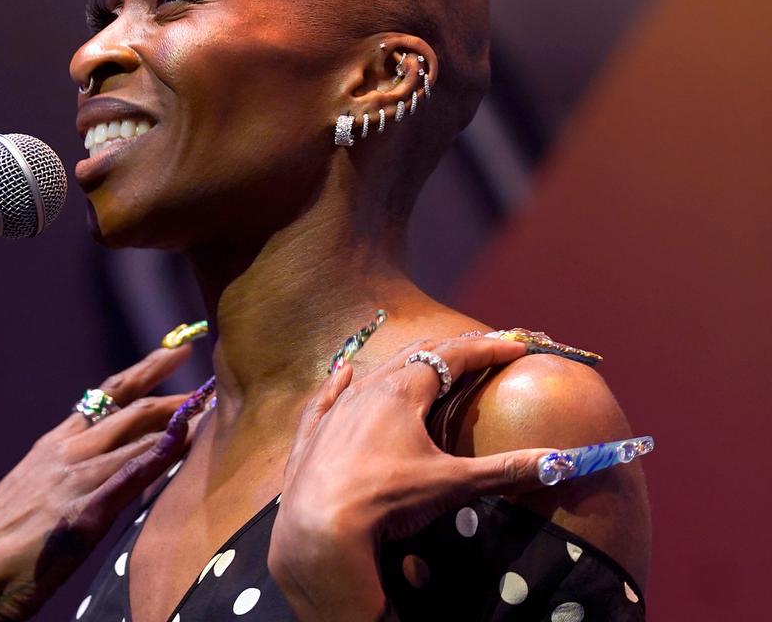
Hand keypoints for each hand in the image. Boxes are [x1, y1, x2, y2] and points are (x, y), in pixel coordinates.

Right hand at [0, 346, 195, 621]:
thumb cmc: (3, 538)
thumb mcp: (38, 489)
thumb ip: (76, 471)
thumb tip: (115, 464)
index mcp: (55, 444)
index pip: (107, 395)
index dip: (145, 369)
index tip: (176, 351)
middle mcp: (67, 451)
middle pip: (130, 408)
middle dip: (173, 393)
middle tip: (208, 382)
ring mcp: (77, 478)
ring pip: (137, 436)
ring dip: (178, 422)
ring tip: (211, 410)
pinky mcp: (84, 512)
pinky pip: (131, 475)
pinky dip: (161, 456)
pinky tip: (185, 442)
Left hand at [269, 336, 556, 621]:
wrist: (319, 528)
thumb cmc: (387, 499)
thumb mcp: (452, 484)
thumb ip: (506, 469)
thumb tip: (563, 460)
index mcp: (403, 392)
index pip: (453, 357)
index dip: (487, 350)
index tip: (515, 348)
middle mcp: (367, 389)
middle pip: (414, 356)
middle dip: (450, 351)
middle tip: (479, 352)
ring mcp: (336, 410)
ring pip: (373, 374)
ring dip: (403, 365)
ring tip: (424, 363)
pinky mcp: (313, 433)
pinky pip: (328, 397)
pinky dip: (341, 383)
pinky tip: (343, 372)